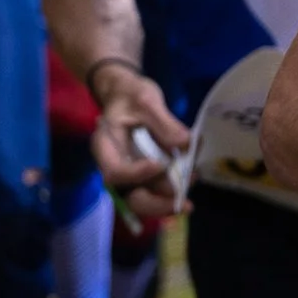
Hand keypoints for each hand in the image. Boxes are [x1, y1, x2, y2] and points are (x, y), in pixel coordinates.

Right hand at [89, 64, 193, 221]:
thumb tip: (185, 144)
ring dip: (168, 200)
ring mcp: (129, 172)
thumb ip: (164, 122)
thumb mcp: (147, 100)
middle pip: (128, 195)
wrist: (127, 95)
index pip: (114, 171)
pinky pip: (155, 189)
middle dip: (156, 203)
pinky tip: (191, 177)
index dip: (137, 174)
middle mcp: (114, 165)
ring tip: (192, 188)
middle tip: (184, 202)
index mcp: (105, 147)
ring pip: (143, 198)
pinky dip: (173, 189)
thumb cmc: (130, 94)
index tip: (160, 165)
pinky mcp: (144, 173)